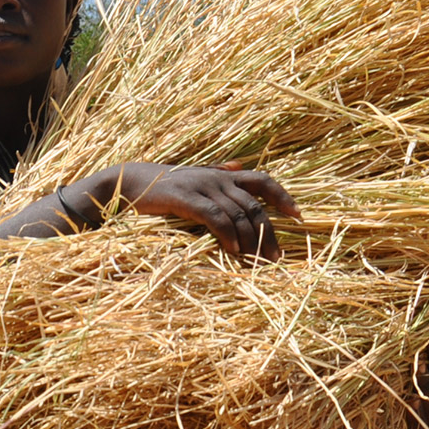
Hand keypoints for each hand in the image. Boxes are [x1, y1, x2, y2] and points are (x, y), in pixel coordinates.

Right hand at [106, 161, 300, 260]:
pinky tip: (233, 251)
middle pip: (254, 205)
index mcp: (223, 174)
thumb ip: (218, 172)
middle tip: (276, 257)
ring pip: (238, 214)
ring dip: (250, 240)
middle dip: (268, 232)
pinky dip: (227, 234)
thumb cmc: (164, 185)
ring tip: (258, 261)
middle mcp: (218, 178)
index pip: (263, 181)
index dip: (283, 197)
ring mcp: (202, 187)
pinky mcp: (186, 199)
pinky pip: (215, 217)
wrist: (130, 181)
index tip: (298, 216)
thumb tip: (239, 166)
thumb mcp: (194, 175)